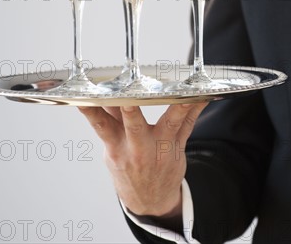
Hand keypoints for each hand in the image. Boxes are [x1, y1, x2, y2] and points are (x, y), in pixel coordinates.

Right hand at [78, 103, 207, 217]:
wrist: (151, 200)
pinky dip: (196, 109)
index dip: (92, 111)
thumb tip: (104, 93)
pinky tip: (204, 95)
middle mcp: (138, 148)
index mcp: (117, 147)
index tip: (86, 96)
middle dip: (131, 109)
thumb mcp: (113, 149)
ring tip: (186, 91)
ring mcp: (160, 148)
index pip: (101, 126)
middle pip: (134, 125)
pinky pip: (188, 125)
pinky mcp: (177, 147)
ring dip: (179, 106)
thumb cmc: (129, 168)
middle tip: (131, 92)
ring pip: (170, 123)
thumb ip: (112, 120)